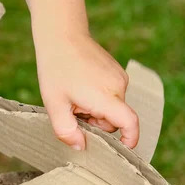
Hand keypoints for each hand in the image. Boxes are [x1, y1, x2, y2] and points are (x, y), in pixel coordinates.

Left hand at [34, 32, 138, 149]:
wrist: (61, 35)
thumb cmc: (56, 69)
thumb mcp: (54, 104)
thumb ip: (66, 131)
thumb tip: (81, 147)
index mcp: (106, 96)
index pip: (130, 123)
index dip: (130, 140)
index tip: (122, 149)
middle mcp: (119, 86)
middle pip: (115, 120)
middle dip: (96, 122)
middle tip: (74, 110)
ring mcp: (120, 77)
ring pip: (112, 108)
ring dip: (95, 110)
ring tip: (75, 95)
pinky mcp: (117, 71)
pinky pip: (111, 95)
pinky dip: (97, 98)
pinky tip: (81, 86)